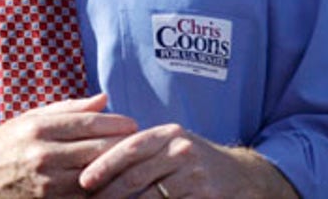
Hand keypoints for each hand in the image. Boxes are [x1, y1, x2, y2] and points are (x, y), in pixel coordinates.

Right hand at [0, 93, 137, 197]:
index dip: (116, 123)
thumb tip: (104, 99)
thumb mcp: (28, 119)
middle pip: (97, 151)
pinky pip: (85, 198)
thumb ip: (68, 109)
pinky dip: (102, 191)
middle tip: (143, 144)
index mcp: (37, 129)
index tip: (133, 123)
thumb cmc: (2, 146)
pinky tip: (114, 186)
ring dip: (118, 172)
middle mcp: (42, 156)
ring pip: (96, 178)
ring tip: (135, 166)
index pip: (88, 124)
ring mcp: (47, 186)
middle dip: (124, 147)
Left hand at [77, 123, 297, 198]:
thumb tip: (94, 162)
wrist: (244, 176)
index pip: (129, 148)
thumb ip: (141, 149)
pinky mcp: (206, 197)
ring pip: (150, 198)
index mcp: (168, 135)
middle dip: (108, 193)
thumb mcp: (171, 145)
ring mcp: (196, 176)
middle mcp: (182, 151)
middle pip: (136, 176)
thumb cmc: (194, 161)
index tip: (84, 180)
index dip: (103, 165)